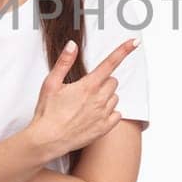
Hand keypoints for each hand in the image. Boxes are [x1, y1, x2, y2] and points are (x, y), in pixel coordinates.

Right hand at [24, 37, 139, 157]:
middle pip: (113, 81)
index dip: (124, 50)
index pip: (110, 63)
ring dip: (105, 98)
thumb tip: (72, 45)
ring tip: (86, 105)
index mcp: (88, 86)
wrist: (47, 140)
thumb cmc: (47, 112)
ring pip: (115, 98)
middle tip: (86, 89)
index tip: (135, 41)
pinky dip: (109, 113)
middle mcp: (99, 99)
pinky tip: (94, 116)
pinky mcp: (105, 128)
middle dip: (103, 82)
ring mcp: (104, 114)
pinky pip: (117, 114)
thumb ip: (64, 62)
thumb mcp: (51, 83)